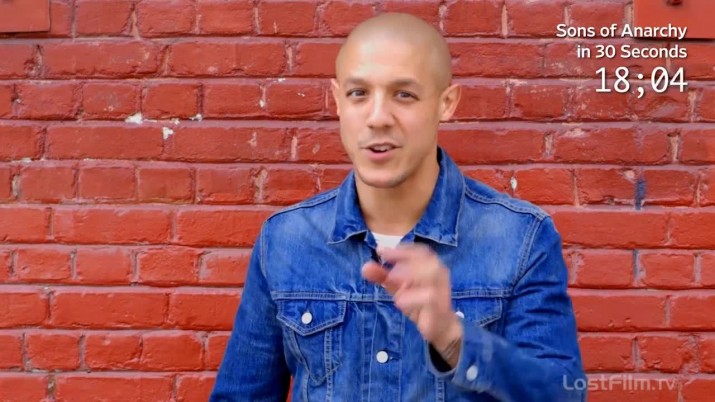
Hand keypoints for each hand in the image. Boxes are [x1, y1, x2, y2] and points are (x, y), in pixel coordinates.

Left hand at [362, 243, 462, 365]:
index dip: (401, 249)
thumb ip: (383, 276)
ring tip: (393, 284)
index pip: (419, 251)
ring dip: (411, 276)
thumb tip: (365, 267)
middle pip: (429, 260)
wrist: (439, 326)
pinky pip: (430, 298)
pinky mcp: (441, 308)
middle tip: (388, 271)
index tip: (380, 251)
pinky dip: (414, 297)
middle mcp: (439, 275)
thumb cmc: (418, 300)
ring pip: (432, 276)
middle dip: (406, 260)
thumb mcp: (398, 287)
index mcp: (430, 265)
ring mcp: (442, 291)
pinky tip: (399, 301)